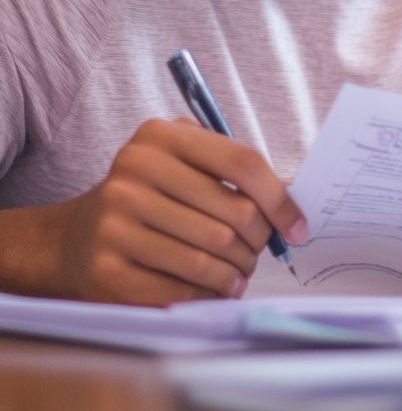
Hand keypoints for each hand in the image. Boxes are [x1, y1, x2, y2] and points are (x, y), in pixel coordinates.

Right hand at [50, 118, 306, 305]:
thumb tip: (292, 202)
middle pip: (234, 214)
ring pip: (212, 255)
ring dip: (238, 271)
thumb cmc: (149, 197)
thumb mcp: (180, 161)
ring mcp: (116, 223)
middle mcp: (133, 174)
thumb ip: (230, 168)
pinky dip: (209, 293)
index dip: (280, 199)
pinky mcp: (107, 269)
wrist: (72, 238)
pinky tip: (215, 289)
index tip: (298, 227)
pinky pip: (182, 287)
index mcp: (158, 137)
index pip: (243, 163)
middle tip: (261, 253)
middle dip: (260, 242)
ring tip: (240, 273)